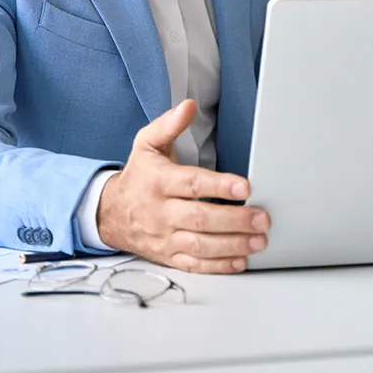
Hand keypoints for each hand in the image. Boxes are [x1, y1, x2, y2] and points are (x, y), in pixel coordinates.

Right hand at [96, 99, 269, 272]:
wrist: (109, 213)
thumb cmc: (138, 176)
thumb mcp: (146, 144)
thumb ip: (168, 124)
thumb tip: (187, 107)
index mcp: (159, 182)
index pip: (192, 184)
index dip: (219, 186)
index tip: (244, 187)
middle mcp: (161, 212)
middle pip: (200, 219)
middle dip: (235, 220)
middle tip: (262, 217)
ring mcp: (165, 237)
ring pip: (200, 246)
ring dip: (232, 245)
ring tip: (259, 240)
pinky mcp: (169, 256)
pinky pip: (194, 264)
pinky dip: (218, 266)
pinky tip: (239, 260)